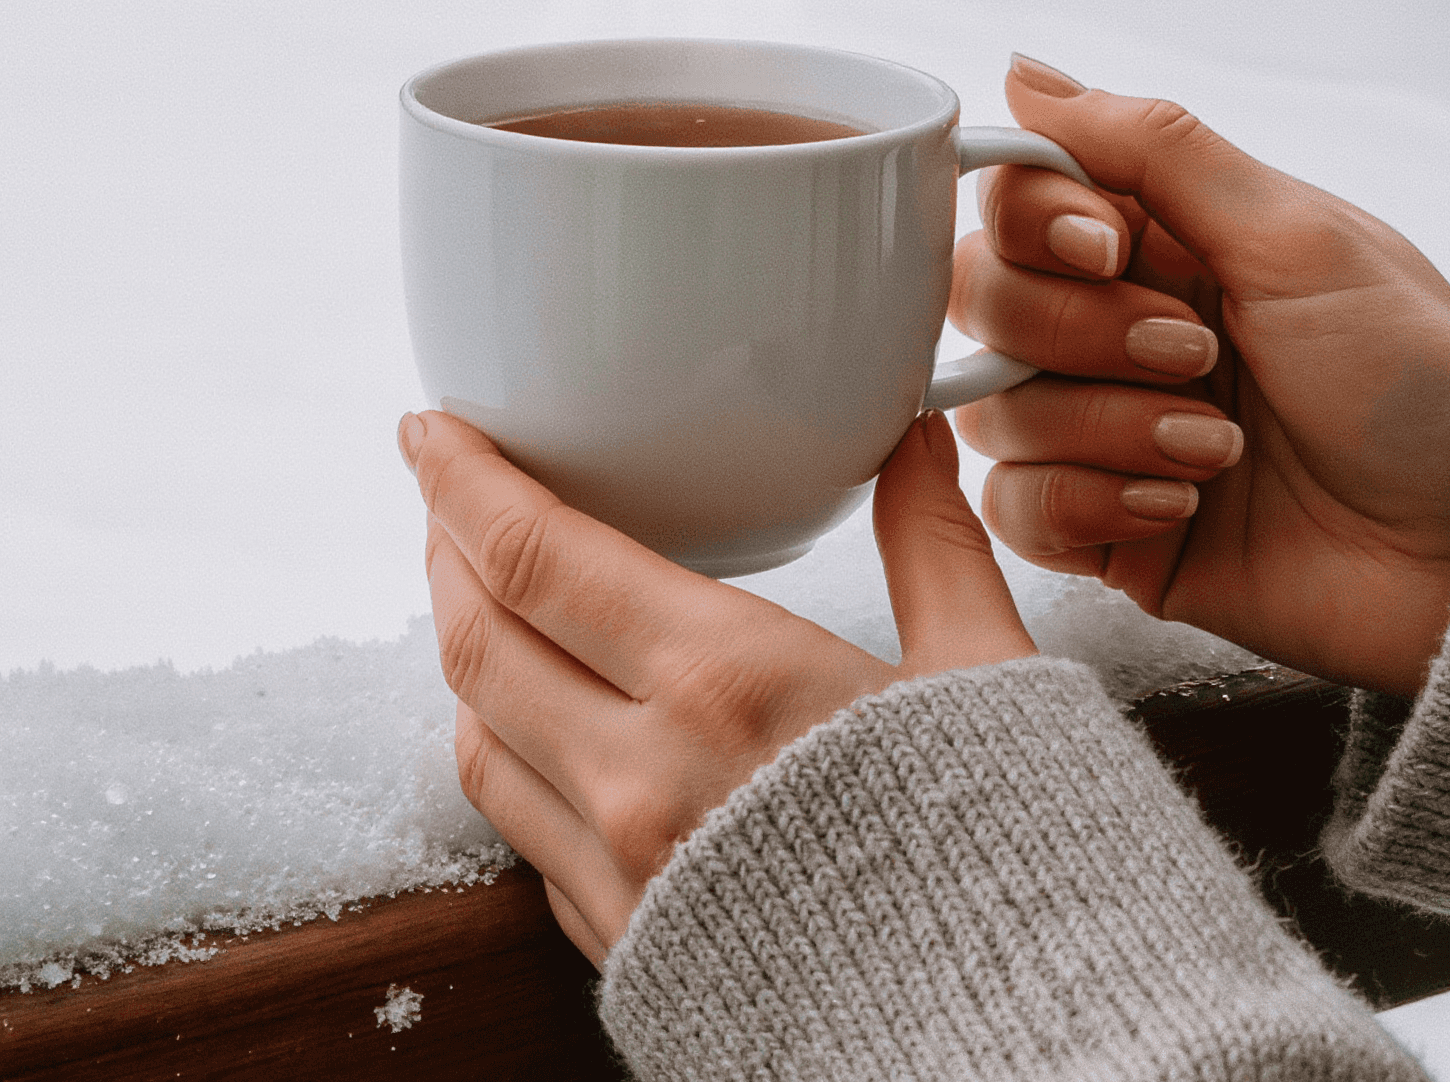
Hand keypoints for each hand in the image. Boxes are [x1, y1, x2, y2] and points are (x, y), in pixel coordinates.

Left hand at [400, 406, 1032, 964]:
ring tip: (483, 594)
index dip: (462, 478)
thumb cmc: (1012, 859)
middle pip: (478, 637)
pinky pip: (525, 832)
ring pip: (479, 737)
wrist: (1017, 1046)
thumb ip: (933, 541)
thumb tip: (916, 432)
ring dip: (466, 650)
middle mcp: (644, 776)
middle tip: (447, 491)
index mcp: (725, 681)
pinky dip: (511, 752)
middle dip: (445, 548)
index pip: (533, 553)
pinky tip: (544, 719)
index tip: (432, 429)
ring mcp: (622, 876)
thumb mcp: (986, 675)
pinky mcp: (624, 949)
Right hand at [948, 56, 1449, 698]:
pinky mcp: (1101, 526)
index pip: (1012, 198)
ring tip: (1216, 450)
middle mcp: (1111, 325)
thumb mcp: (1295, 234)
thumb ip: (1151, 147)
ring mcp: (1100, 428)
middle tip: (1197, 356)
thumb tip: (1024, 73)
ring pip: (992, 409)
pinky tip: (1182, 507)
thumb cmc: (1414, 376)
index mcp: (1155, 240)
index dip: (1038, 223)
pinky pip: (1014, 508)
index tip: (1111, 249)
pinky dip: (1090, 504)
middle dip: (1083, 334)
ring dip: (1107, 428)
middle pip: (984, 299)